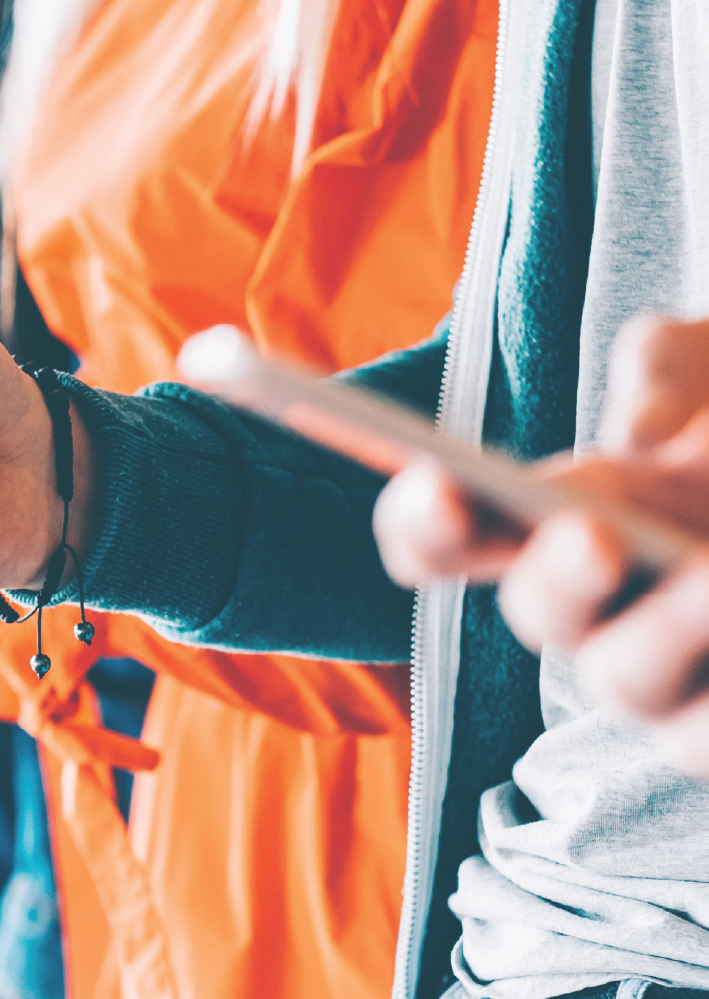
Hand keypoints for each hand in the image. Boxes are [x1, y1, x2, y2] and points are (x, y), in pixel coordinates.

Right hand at [373, 316, 708, 773]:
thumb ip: (668, 367)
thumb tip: (644, 434)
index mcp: (555, 523)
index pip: (445, 540)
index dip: (424, 522)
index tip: (443, 482)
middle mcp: (595, 608)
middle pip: (539, 610)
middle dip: (557, 575)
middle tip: (591, 535)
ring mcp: (665, 681)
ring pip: (628, 677)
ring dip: (669, 630)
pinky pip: (706, 739)